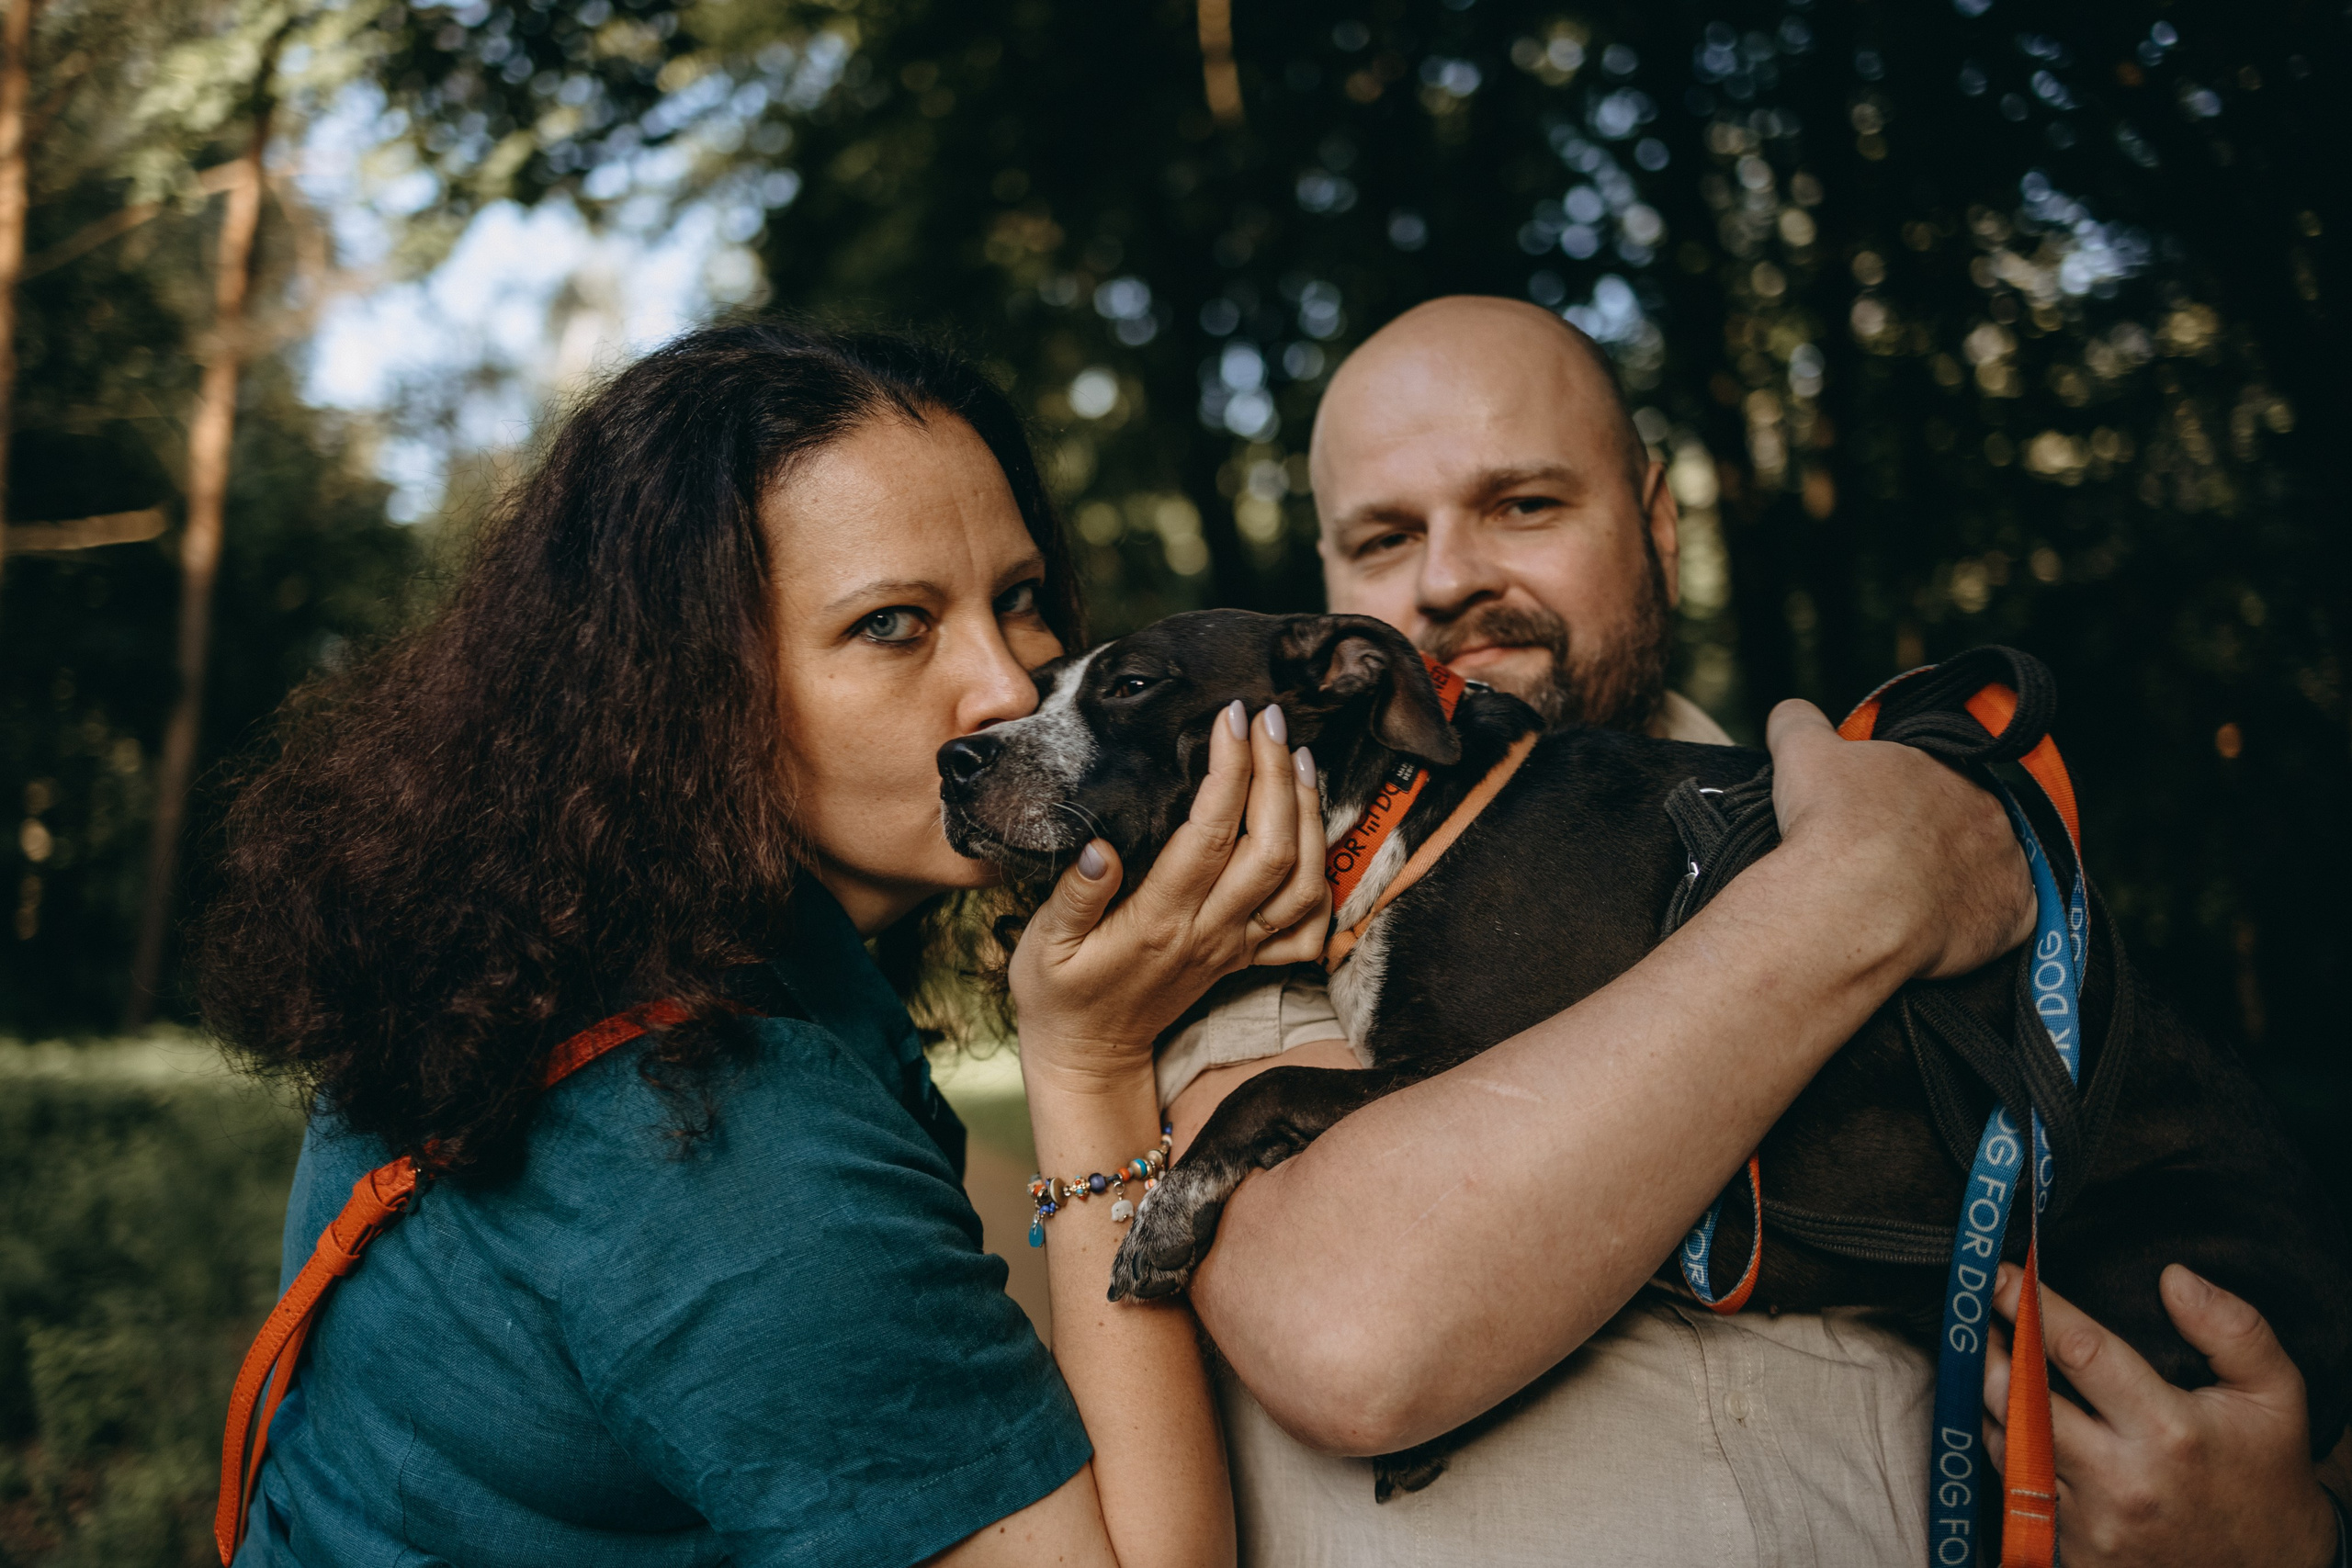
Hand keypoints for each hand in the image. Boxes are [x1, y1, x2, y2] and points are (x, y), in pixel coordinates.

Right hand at [1010, 700, 1326, 1092]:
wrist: (1090, 1054)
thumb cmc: (1059, 993)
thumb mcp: (1044, 945)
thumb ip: (1075, 897)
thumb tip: (1098, 847)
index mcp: (1158, 920)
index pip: (1209, 834)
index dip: (1228, 770)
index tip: (1229, 718)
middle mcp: (1210, 933)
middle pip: (1270, 848)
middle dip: (1276, 774)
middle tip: (1268, 717)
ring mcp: (1235, 948)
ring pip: (1302, 883)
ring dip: (1309, 815)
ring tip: (1298, 757)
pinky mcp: (1246, 960)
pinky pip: (1307, 929)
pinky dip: (1324, 881)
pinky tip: (1314, 835)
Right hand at [1764, 699, 2034, 980]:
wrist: (1851, 905)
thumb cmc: (1832, 825)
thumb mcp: (1801, 752)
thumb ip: (1800, 722)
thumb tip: (1792, 712)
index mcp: (1946, 767)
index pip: (1931, 776)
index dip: (1900, 798)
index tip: (1872, 818)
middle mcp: (1988, 812)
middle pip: (1963, 823)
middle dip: (1931, 839)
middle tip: (1885, 863)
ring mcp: (2006, 867)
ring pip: (1986, 871)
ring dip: (1957, 882)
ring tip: (1907, 904)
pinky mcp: (2012, 920)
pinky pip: (2008, 921)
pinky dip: (1983, 925)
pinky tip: (1943, 930)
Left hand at [1983, 1262, 2340, 1567]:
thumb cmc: (2264, 1473)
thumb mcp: (2275, 1396)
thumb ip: (2233, 1329)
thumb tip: (2174, 1278)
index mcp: (2169, 1432)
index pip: (2080, 1350)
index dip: (2030, 1304)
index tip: (1999, 1275)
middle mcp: (2122, 1480)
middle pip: (2023, 1400)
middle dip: (1993, 1349)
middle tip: (1979, 1315)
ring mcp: (2094, 1523)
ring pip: (2009, 1445)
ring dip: (1992, 1398)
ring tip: (1990, 1358)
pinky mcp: (2075, 1553)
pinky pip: (2017, 1489)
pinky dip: (2007, 1448)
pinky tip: (2010, 1419)